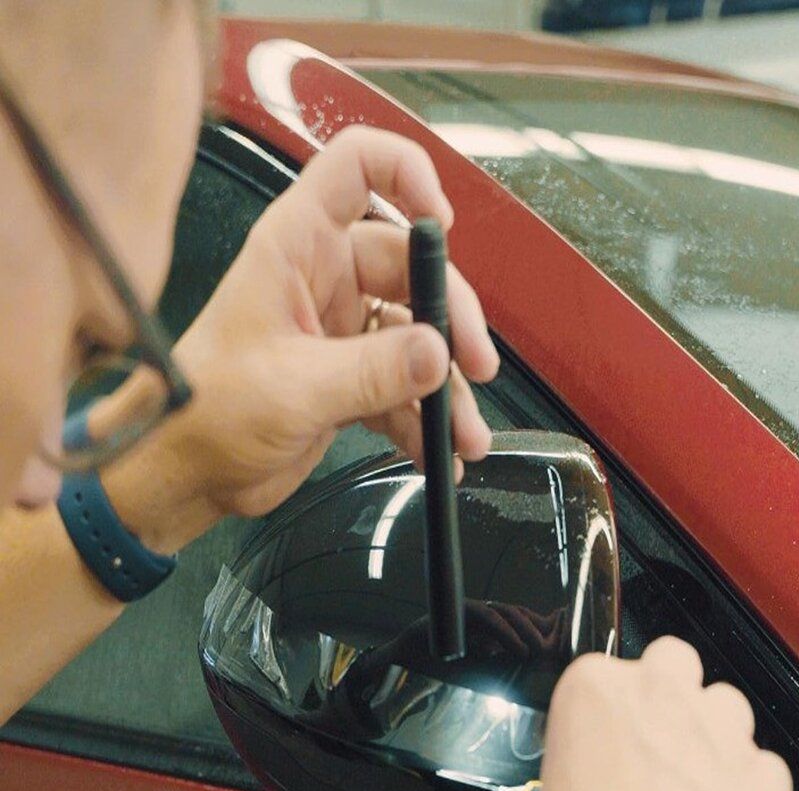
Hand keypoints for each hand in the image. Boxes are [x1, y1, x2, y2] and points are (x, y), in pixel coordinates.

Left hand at [159, 125, 497, 523]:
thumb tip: (436, 354)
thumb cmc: (205, 411)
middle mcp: (323, 278)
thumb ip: (372, 371)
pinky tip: (437, 454)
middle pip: (412, 269)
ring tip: (462, 435)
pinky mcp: (349, 378)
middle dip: (450, 321)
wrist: (186, 472)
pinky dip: (425, 422)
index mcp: (296, 247)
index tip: (442, 223)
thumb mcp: (294, 388)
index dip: (408, 175)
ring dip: (446, 389)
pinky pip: (405, 389)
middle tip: (472, 365)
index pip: (357, 168)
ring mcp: (340, 329)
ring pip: (417, 339)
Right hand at [517, 638, 791, 790]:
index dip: (604, 714)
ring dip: (710, 735)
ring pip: (726, 704)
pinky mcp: (767, 779)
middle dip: (666, 696)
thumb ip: (578, 775)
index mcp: (593, 692)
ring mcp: (721, 734)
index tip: (603, 745)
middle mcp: (661, 697)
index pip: (601, 671)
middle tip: (649, 749)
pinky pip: (762, 766)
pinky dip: (747, 788)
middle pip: (673, 662)